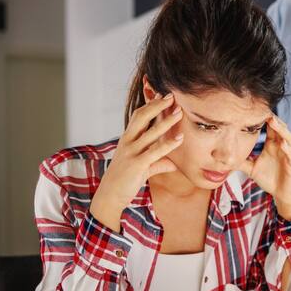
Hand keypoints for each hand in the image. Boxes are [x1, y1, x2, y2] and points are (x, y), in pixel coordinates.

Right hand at [90, 93, 183, 230]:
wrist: (109, 196)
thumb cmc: (125, 180)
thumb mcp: (142, 168)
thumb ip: (158, 163)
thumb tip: (172, 164)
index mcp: (127, 139)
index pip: (138, 115)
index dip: (150, 104)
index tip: (162, 94)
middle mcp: (128, 142)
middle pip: (142, 117)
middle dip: (157, 105)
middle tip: (172, 95)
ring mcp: (131, 152)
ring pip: (150, 132)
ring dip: (166, 121)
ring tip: (179, 112)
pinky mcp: (137, 165)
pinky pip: (155, 152)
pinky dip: (168, 144)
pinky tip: (180, 138)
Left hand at [238, 116, 290, 220]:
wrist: (282, 194)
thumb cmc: (270, 179)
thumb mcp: (252, 169)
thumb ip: (241, 162)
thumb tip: (223, 158)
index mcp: (272, 145)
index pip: (270, 128)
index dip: (263, 118)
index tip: (253, 109)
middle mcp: (281, 146)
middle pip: (279, 128)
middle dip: (272, 119)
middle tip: (263, 109)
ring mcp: (289, 154)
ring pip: (287, 138)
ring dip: (281, 129)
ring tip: (273, 121)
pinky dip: (288, 149)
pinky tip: (283, 144)